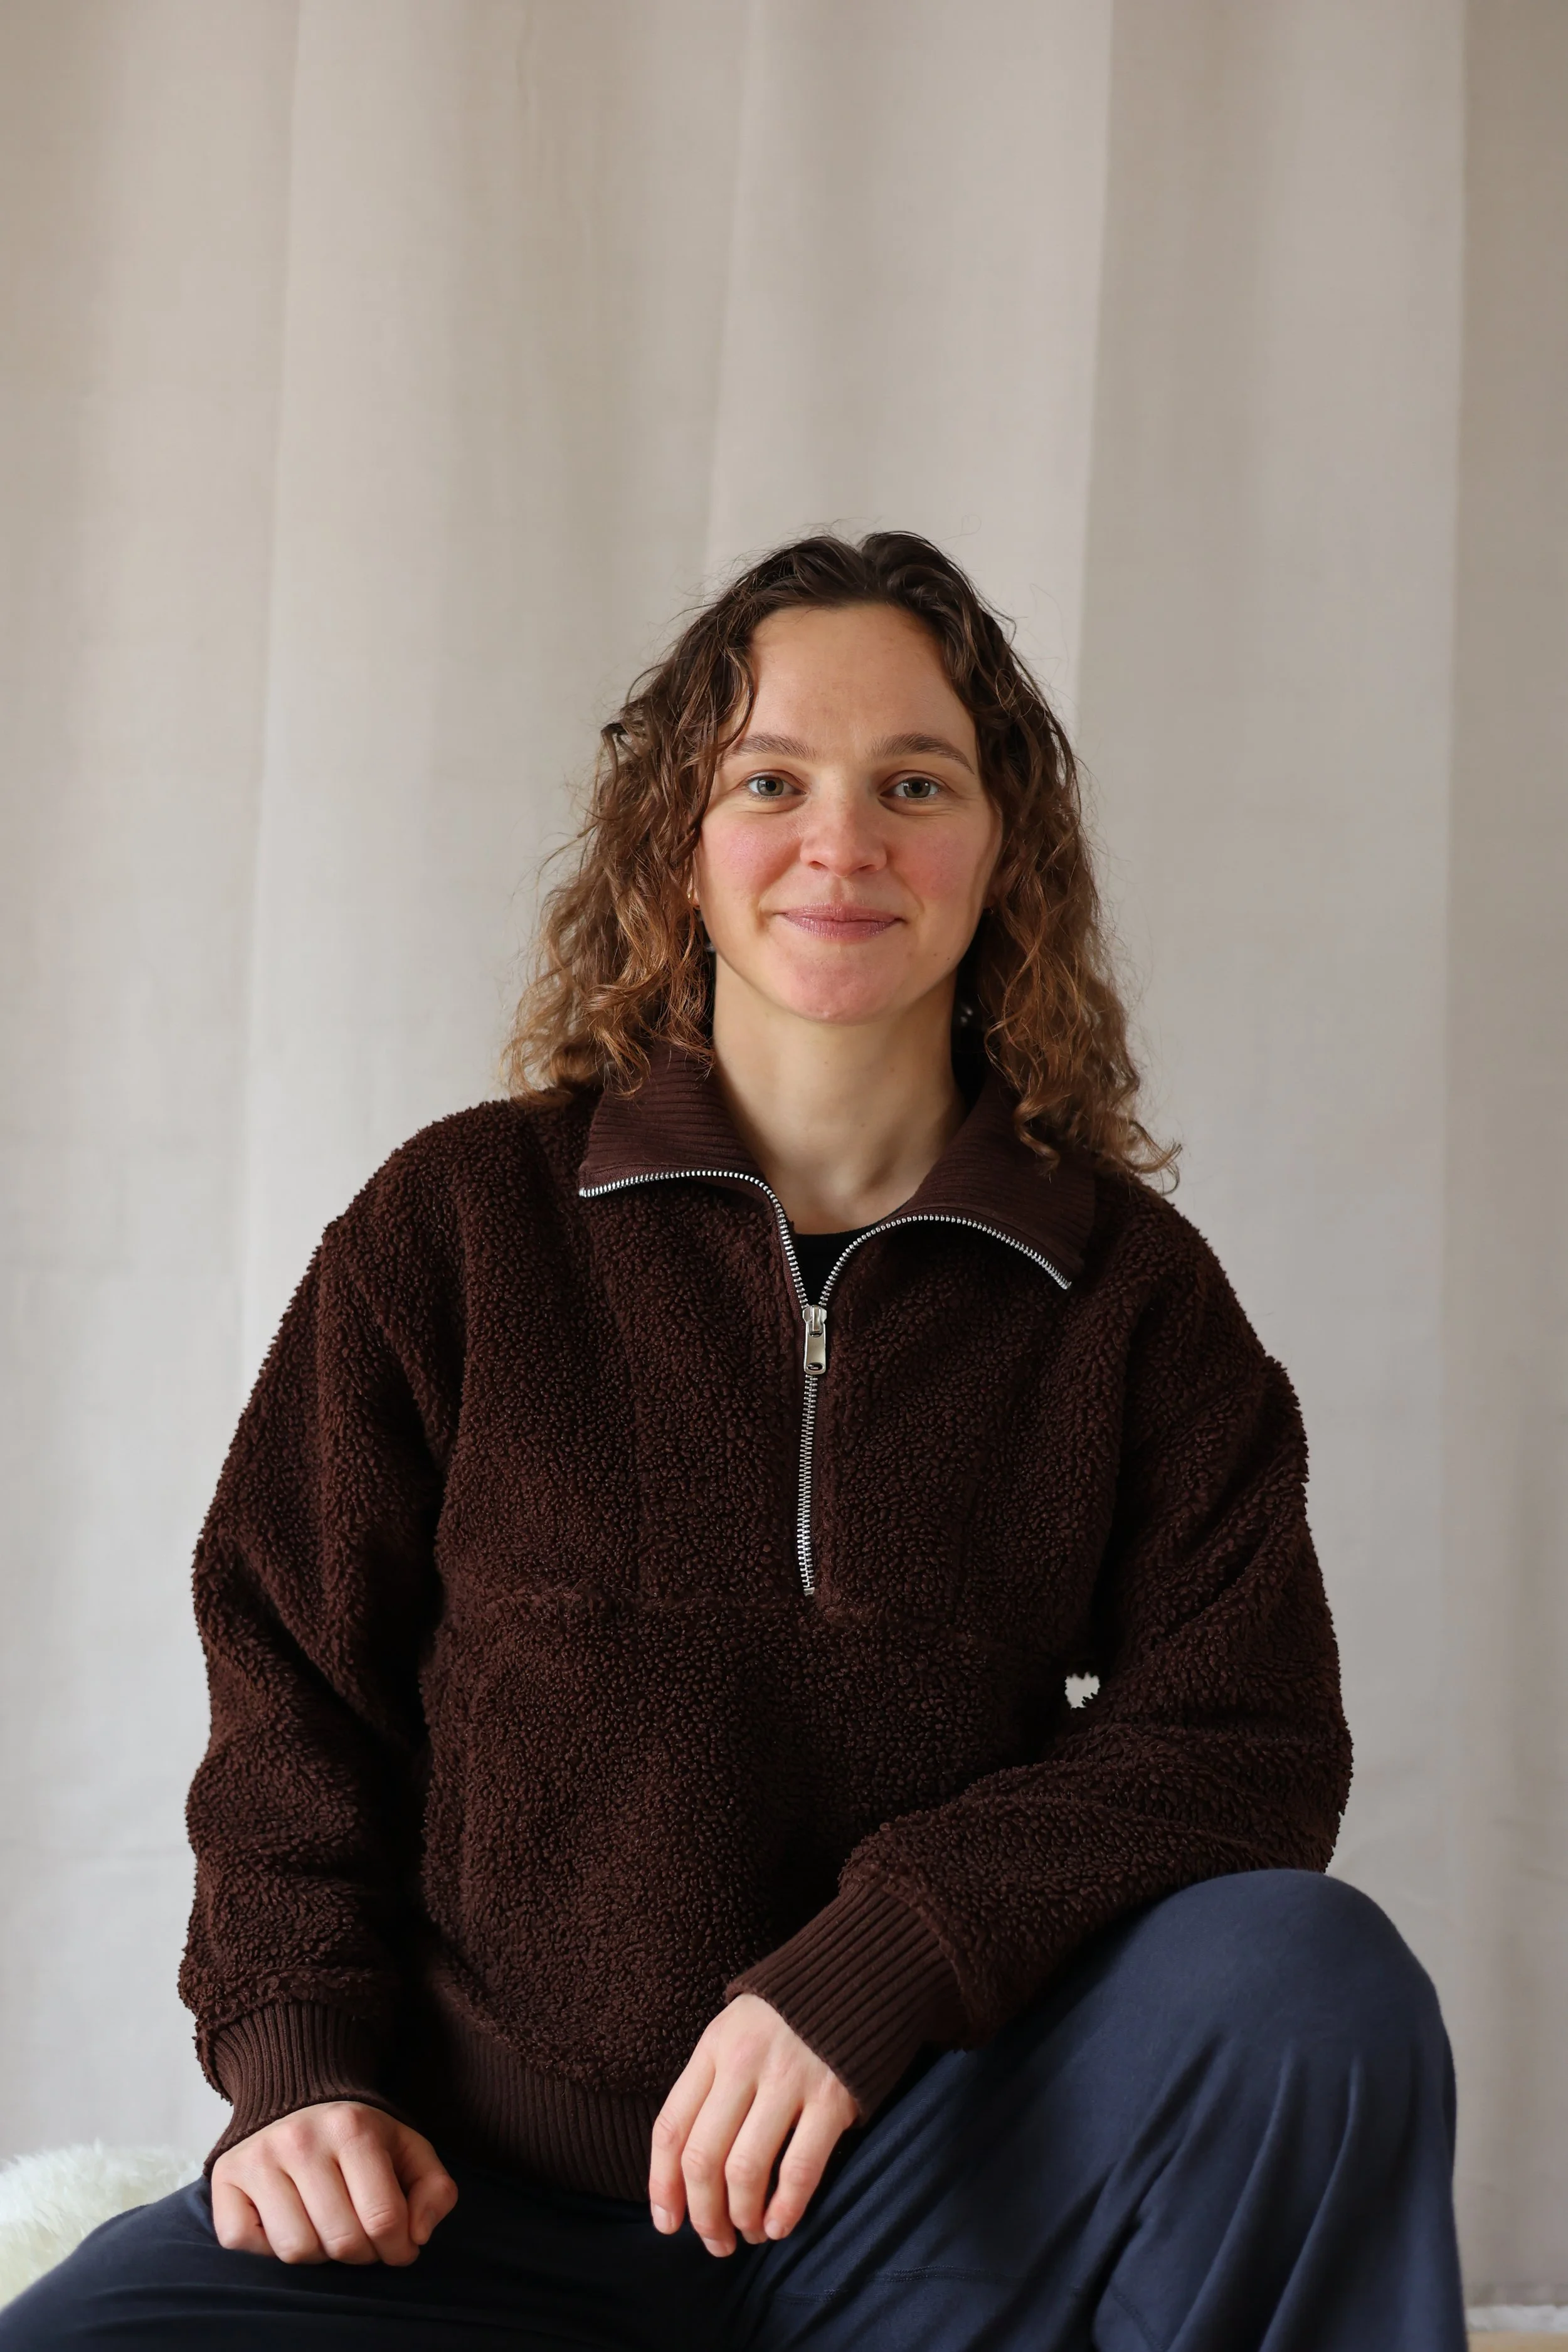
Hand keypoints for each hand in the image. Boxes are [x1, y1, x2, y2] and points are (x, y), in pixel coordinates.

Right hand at [211, 2100, 457, 2264]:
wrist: (297, 2097)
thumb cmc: (358, 2137)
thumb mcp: (407, 2149)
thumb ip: (434, 2190)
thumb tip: (416, 2237)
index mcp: (352, 2128)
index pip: (383, 2218)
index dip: (398, 2248)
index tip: (400, 2246)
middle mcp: (301, 2140)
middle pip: (341, 2240)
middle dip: (362, 2255)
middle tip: (365, 2240)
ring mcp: (258, 2159)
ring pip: (296, 2249)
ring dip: (319, 2254)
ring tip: (329, 2229)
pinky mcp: (225, 2179)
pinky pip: (246, 2243)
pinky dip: (269, 2247)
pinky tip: (289, 2221)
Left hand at [648, 1994, 858, 2256]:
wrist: (859, 1972)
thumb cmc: (788, 2016)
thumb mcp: (736, 2032)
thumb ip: (712, 2087)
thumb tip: (685, 2170)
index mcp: (714, 2047)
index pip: (671, 2127)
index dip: (663, 2185)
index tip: (668, 2223)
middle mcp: (744, 2062)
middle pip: (703, 2157)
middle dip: (703, 2214)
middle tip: (715, 2241)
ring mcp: (789, 2079)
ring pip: (745, 2169)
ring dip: (741, 2217)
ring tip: (749, 2232)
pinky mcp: (833, 2097)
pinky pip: (799, 2168)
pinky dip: (784, 2208)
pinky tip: (779, 2225)